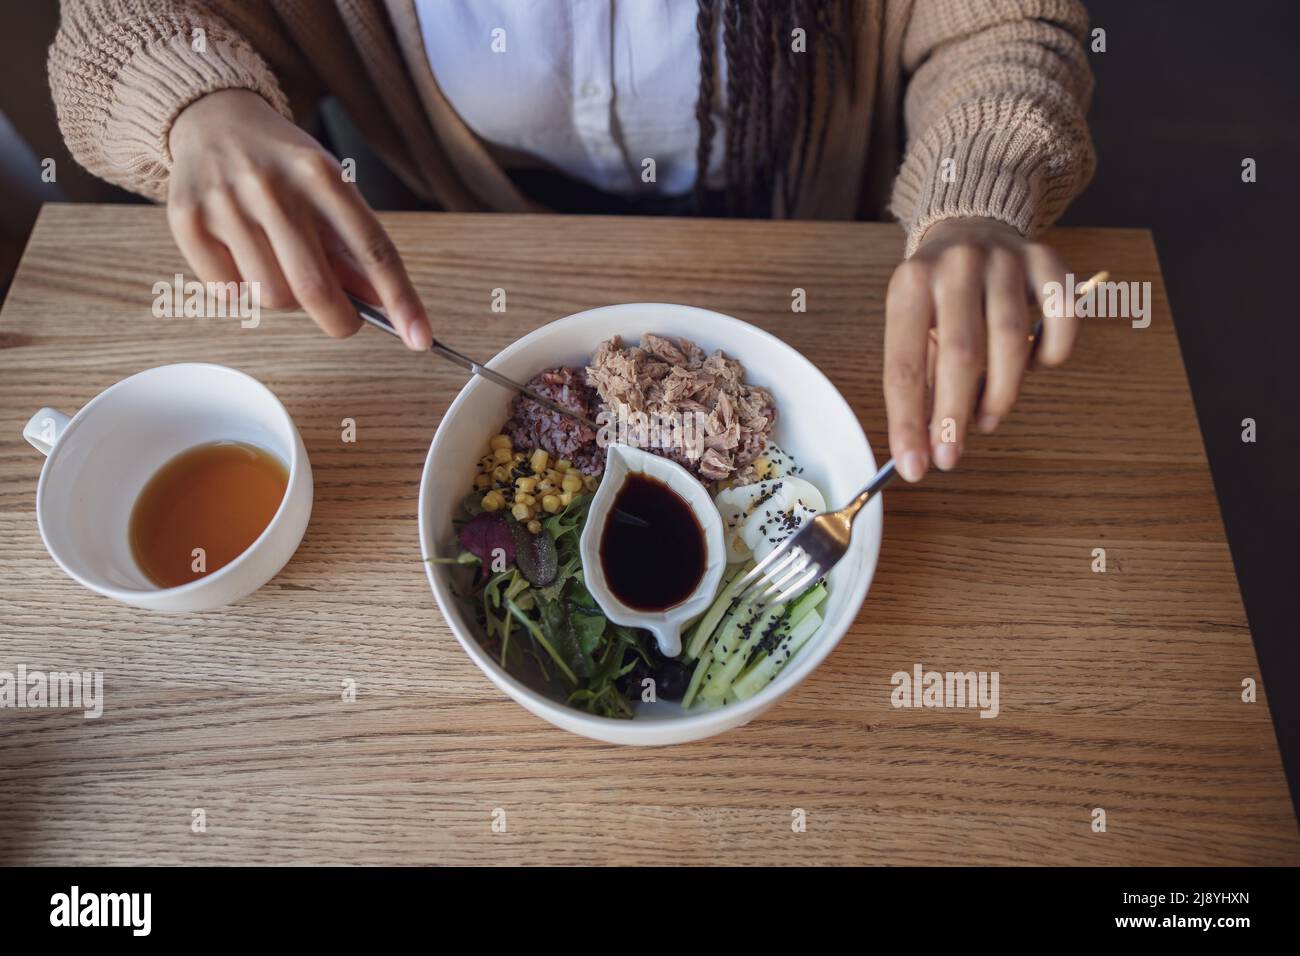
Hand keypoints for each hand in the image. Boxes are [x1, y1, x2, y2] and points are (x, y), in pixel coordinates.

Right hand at [166, 89, 430, 348]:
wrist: (212, 116)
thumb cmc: (282, 163)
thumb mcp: (328, 188)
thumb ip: (353, 247)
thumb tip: (381, 308)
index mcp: (321, 174)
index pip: (373, 248)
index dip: (401, 300)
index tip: (420, 338)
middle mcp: (272, 186)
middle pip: (314, 288)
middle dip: (338, 320)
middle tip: (343, 320)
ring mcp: (225, 202)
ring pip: (271, 297)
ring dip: (286, 299)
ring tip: (280, 265)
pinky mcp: (187, 219)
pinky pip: (228, 293)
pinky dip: (243, 291)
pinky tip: (243, 257)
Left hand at [883, 216, 1074, 481]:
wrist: (972, 226)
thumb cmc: (940, 297)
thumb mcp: (915, 327)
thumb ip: (922, 382)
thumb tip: (925, 448)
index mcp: (909, 285)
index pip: (903, 365)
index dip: (908, 422)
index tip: (914, 467)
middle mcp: (955, 265)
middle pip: (960, 354)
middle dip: (955, 417)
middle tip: (951, 457)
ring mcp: (1005, 259)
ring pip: (1012, 342)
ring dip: (1001, 395)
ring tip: (987, 419)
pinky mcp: (1048, 260)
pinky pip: (1062, 320)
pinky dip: (1049, 356)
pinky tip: (1032, 367)